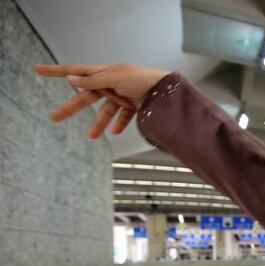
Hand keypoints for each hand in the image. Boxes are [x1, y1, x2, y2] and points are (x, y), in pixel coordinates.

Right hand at [34, 63, 169, 138]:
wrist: (166, 91)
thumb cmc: (142, 79)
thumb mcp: (114, 78)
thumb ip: (93, 81)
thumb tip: (70, 79)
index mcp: (104, 72)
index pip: (75, 71)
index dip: (55, 71)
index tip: (37, 70)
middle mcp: (111, 83)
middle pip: (86, 97)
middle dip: (71, 107)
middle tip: (54, 117)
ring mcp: (122, 95)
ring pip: (104, 111)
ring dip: (98, 123)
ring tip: (92, 136)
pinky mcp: (134, 106)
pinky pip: (122, 116)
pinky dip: (118, 124)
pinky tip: (114, 132)